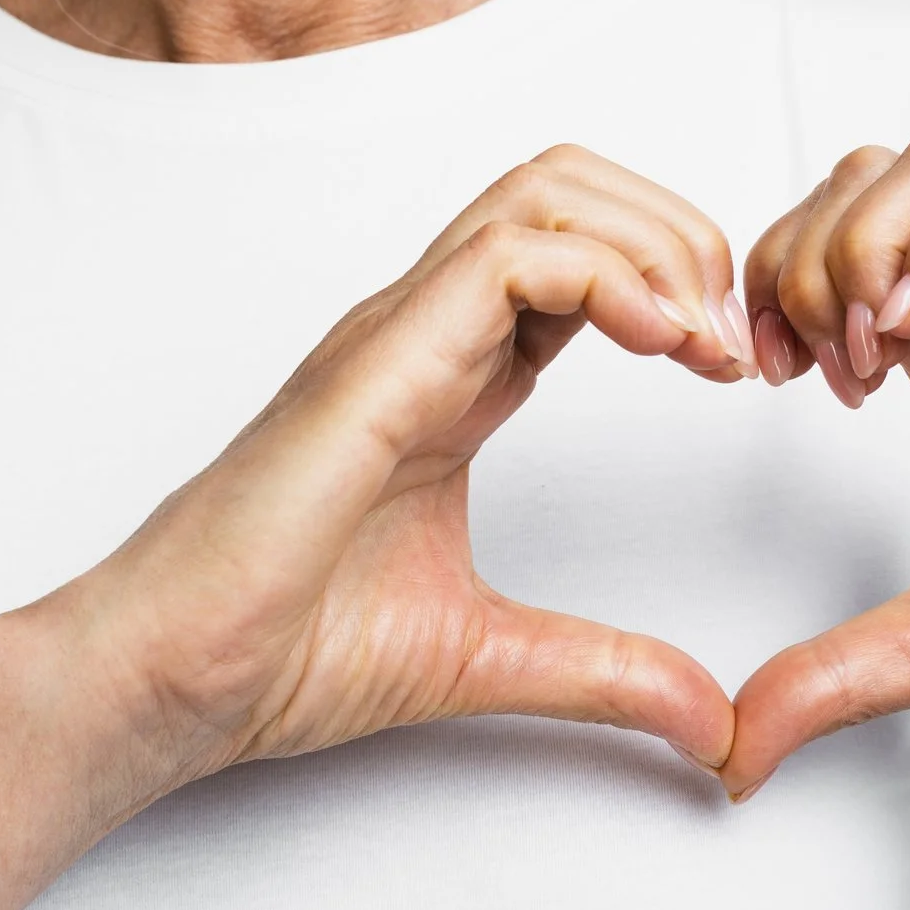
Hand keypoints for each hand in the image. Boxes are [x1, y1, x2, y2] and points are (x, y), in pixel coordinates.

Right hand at [49, 145, 756, 805]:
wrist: (173, 681)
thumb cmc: (284, 652)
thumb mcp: (494, 656)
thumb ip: (606, 672)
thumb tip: (712, 723)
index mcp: (451, 376)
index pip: (577, 255)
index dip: (673, 283)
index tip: (735, 369)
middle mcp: (424, 331)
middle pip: (569, 187)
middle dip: (677, 233)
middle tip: (735, 341)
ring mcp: (396, 334)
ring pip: (542, 192)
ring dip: (652, 242)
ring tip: (705, 340)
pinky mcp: (377, 362)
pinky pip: (507, 257)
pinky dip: (607, 276)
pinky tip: (659, 344)